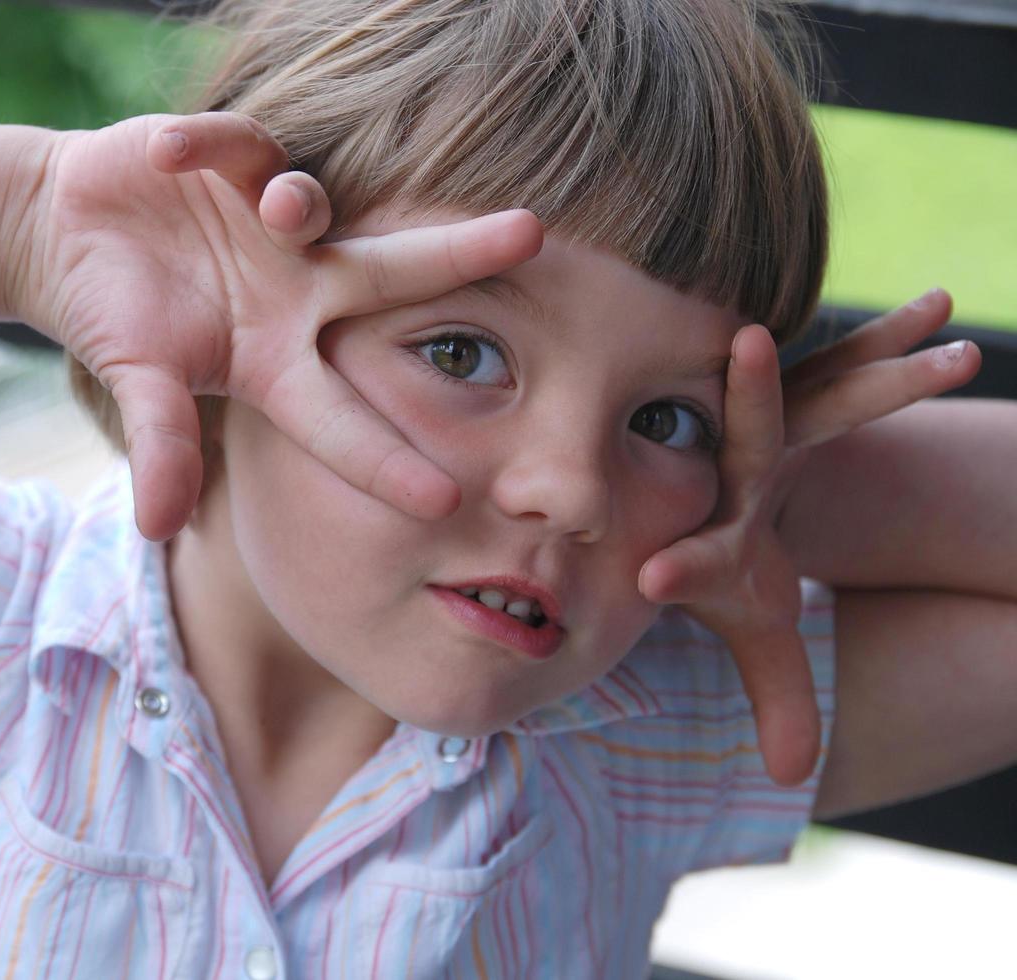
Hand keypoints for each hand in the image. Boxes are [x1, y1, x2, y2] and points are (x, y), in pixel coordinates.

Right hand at [5, 112, 541, 539]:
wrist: (72, 233)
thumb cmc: (115, 315)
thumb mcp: (137, 380)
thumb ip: (161, 442)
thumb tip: (158, 526)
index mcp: (279, 359)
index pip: (345, 417)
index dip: (387, 461)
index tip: (448, 503)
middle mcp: (298, 288)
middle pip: (392, 274)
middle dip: (461, 254)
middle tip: (534, 234)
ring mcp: (269, 221)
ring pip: (314, 203)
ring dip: (303, 203)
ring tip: (278, 206)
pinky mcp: (232, 158)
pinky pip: (232, 145)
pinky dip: (203, 148)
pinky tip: (169, 157)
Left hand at [637, 290, 980, 785]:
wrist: (720, 487)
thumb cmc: (737, 562)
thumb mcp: (758, 626)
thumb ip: (775, 694)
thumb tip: (789, 777)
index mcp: (714, 535)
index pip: (694, 557)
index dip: (680, 568)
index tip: (655, 578)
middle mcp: (732, 465)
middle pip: (748, 435)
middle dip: (757, 396)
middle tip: (750, 349)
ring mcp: (772, 416)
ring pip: (819, 384)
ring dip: (875, 359)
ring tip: (938, 329)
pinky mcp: (808, 388)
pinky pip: (853, 362)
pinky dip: (892, 338)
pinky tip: (941, 305)